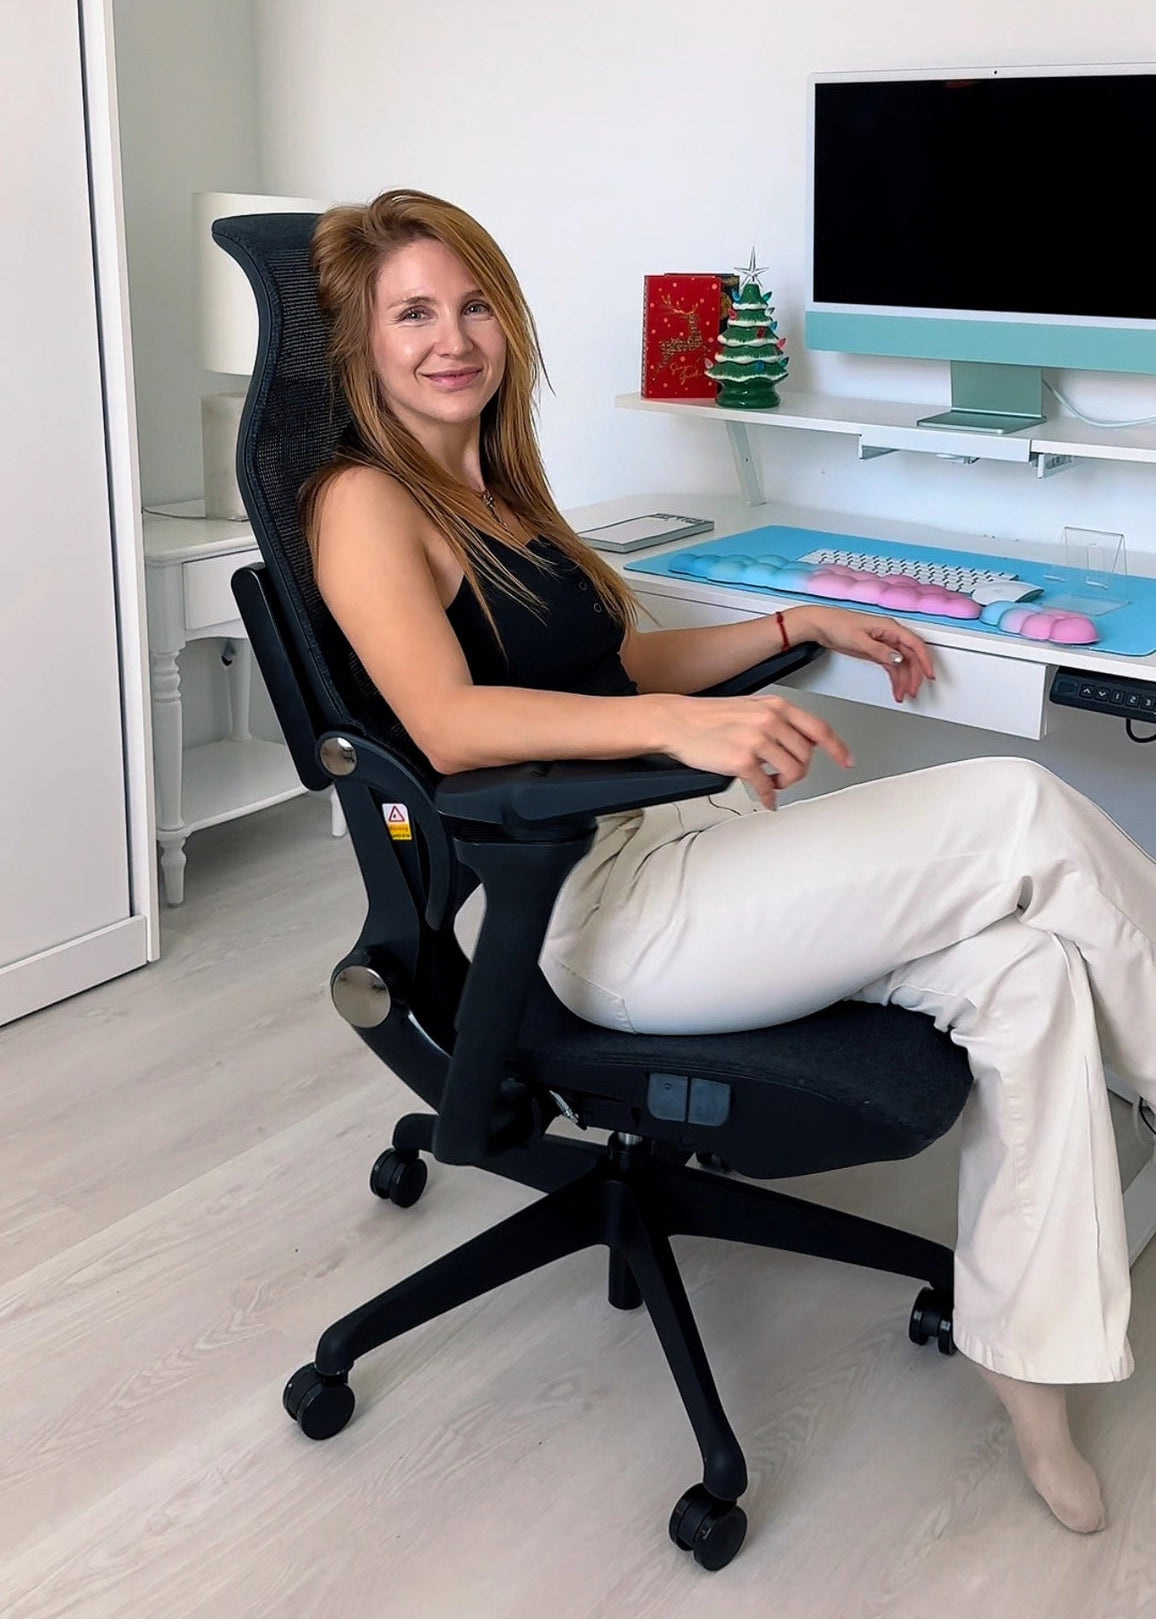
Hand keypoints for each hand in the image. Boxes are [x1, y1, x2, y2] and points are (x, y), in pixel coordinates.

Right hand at [659, 692, 852, 809]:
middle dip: (799, 771)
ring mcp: (756, 740)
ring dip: (785, 783)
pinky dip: (769, 797)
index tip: (846, 761)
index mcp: (776, 706)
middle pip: (807, 755)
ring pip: (793, 771)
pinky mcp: (741, 761)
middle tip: (785, 775)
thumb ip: (779, 721)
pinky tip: (765, 799)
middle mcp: (770, 721)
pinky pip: (766, 786)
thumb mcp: (751, 708)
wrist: (677, 721)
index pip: (819, 728)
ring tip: (772, 783)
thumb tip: (802, 742)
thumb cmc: (710, 716)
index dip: (838, 748)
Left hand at [801, 606, 934, 702]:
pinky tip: (896, 689)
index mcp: (889, 628)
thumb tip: (897, 658)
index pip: (914, 644)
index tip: (929, 674)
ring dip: (904, 680)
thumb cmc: (837, 625)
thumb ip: (879, 650)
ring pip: (902, 664)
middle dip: (914, 675)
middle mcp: (889, 635)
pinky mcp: (877, 651)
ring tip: (903, 694)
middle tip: (912, 690)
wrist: (821, 626)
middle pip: (910, 657)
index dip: (924, 660)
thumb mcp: (859, 640)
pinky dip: (895, 678)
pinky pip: (892, 666)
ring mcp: (884, 644)